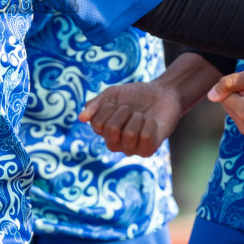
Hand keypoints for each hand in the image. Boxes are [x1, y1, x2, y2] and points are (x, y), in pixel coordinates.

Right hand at [78, 52, 218, 156]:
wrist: (162, 93)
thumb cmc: (135, 95)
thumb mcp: (112, 94)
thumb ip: (95, 105)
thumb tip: (81, 118)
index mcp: (104, 131)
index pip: (96, 124)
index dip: (108, 109)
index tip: (118, 103)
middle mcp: (115, 143)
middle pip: (111, 131)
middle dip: (123, 113)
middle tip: (131, 109)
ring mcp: (131, 149)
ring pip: (129, 135)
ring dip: (138, 118)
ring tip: (142, 116)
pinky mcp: (148, 150)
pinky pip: (146, 137)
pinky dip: (150, 124)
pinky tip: (152, 122)